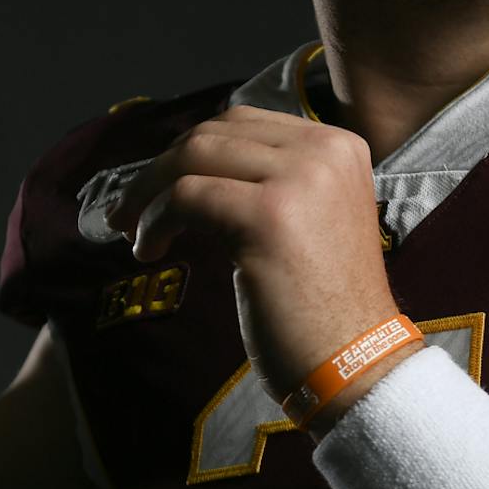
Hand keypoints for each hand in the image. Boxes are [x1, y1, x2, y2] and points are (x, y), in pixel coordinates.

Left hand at [103, 105, 417, 426]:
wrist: (358, 365)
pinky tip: (149, 250)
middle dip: (161, 168)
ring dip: (148, 192)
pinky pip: (185, 196)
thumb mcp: (309, 220)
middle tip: (130, 211)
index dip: (190, 152)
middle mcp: (325, 151)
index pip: (242, 122)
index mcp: (339, 146)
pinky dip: (154, 220)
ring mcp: (300, 178)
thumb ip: (270, 182)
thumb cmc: (323, 309)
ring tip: (131, 230)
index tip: (160, 187)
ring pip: (194, 156)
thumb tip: (190, 166)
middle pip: (213, 133)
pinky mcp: (269, 214)